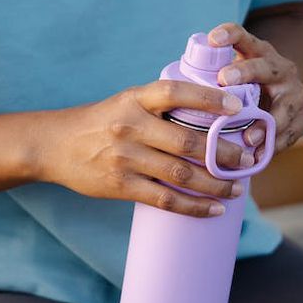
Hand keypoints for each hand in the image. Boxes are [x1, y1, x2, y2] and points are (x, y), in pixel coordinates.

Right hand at [41, 82, 255, 216]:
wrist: (54, 145)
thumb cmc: (102, 122)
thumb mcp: (127, 102)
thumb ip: (162, 107)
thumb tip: (212, 116)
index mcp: (135, 99)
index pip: (176, 93)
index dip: (209, 99)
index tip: (237, 109)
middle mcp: (131, 126)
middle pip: (188, 142)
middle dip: (224, 154)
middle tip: (248, 160)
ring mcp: (125, 158)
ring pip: (181, 174)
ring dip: (215, 184)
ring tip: (237, 189)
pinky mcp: (121, 185)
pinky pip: (165, 199)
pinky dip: (194, 206)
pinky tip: (214, 209)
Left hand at [209, 23, 302, 154]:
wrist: (287, 98)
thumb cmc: (248, 89)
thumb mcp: (237, 76)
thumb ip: (213, 79)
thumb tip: (170, 90)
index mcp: (260, 53)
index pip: (243, 36)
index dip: (229, 35)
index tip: (212, 40)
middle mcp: (279, 68)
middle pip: (263, 67)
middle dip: (244, 72)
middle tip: (223, 80)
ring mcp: (294, 93)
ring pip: (282, 107)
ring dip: (265, 124)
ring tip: (249, 138)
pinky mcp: (302, 118)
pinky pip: (288, 134)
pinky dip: (272, 146)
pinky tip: (259, 157)